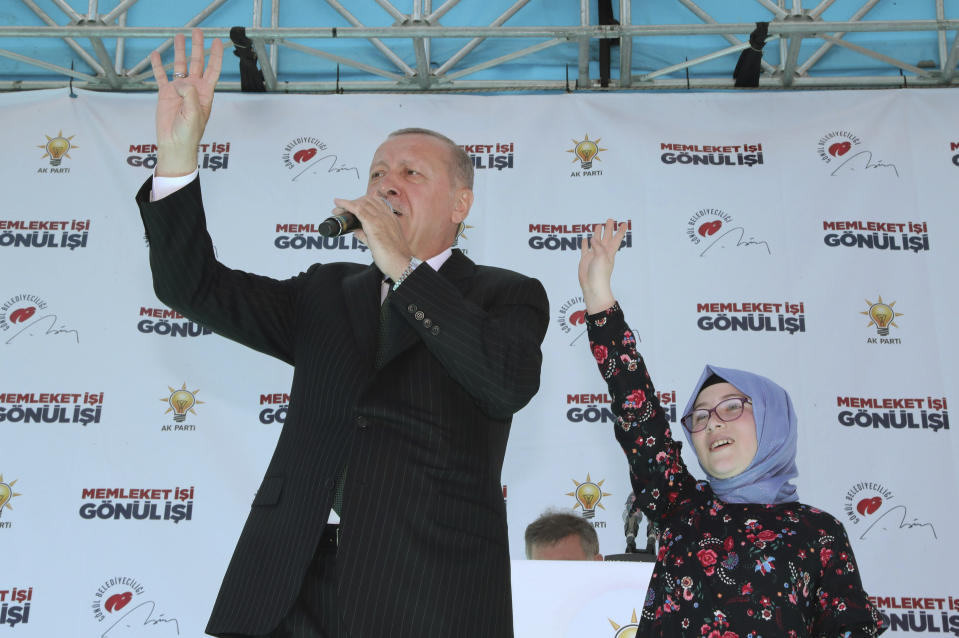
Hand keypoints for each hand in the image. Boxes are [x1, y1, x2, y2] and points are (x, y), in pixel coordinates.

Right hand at [150, 29, 222, 176]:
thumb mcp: (194, 113)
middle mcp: (193, 89)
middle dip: (197, 47)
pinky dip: (158, 65)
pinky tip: (157, 55)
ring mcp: (179, 90)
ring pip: (180, 66)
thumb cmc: (189, 133)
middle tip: (197, 32)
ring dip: (180, 51)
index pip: (212, 70)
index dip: (215, 56)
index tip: (217, 42)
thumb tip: (180, 82)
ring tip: (178, 37)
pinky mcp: (165, 94)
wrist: (175, 144)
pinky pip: (161, 76)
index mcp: (205, 93)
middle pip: (196, 63)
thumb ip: (189, 94)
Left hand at [333, 196, 411, 279]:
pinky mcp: (373, 223)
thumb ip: (367, 235)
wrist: (401, 263)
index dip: (362, 202)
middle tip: (341, 210)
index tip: (354, 206)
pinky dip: (346, 204)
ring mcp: (380, 218)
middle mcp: (387, 216)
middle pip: (367, 200)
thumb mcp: (380, 243)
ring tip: (337, 210)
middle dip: (353, 202)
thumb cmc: (395, 258)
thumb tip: (356, 232)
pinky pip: (357, 209)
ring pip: (361, 203)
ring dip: (347, 204)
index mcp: (391, 219)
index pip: (376, 203)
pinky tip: (338, 203)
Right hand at [578, 219, 626, 313]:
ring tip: (598, 226)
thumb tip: (592, 238)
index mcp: (609, 252)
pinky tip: (585, 239)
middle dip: (608, 229)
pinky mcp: (585, 260)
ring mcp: (593, 256)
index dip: (620, 231)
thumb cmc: (600, 273)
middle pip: (607, 237)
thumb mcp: (602, 256)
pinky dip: (585, 244)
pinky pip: (585, 249)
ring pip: (596, 242)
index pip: (616, 239)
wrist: (592, 286)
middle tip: (610, 220)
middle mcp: (602, 252)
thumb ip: (598, 246)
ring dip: (597, 234)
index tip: (624, 224)